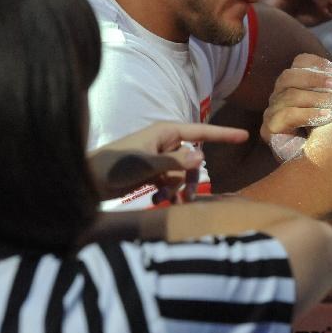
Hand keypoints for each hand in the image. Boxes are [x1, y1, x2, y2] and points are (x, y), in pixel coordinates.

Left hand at [89, 122, 248, 199]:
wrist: (88, 181)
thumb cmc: (114, 165)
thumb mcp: (146, 163)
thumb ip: (174, 162)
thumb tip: (202, 157)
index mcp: (165, 132)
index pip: (201, 131)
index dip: (223, 134)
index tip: (244, 136)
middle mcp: (164, 143)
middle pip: (193, 159)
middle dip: (191, 177)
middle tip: (188, 197)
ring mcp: (158, 159)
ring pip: (182, 174)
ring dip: (178, 188)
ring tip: (164, 201)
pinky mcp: (152, 174)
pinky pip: (171, 183)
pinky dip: (168, 193)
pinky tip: (158, 201)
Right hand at [261, 54, 331, 144]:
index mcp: (298, 85)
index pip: (300, 63)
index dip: (318, 64)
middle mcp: (281, 96)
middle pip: (289, 76)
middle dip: (316, 80)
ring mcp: (272, 112)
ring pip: (289, 95)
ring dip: (317, 98)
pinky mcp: (269, 129)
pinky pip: (286, 115)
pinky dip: (308, 114)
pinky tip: (327, 118)